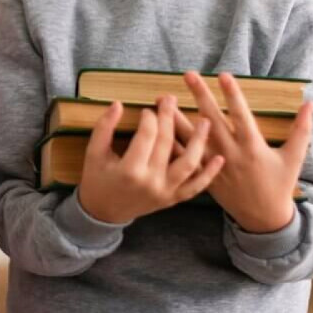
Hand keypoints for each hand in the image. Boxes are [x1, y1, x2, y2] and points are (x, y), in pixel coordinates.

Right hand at [76, 95, 224, 224]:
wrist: (103, 213)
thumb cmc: (96, 180)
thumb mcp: (94, 153)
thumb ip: (104, 127)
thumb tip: (117, 104)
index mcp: (130, 170)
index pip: (146, 135)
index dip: (148, 117)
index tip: (147, 109)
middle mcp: (150, 182)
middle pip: (166, 143)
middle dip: (169, 117)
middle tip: (170, 99)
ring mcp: (165, 192)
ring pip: (188, 164)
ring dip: (199, 142)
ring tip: (205, 121)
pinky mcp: (173, 199)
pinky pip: (196, 187)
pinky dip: (209, 174)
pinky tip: (219, 158)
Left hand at [178, 71, 312, 232]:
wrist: (263, 218)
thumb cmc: (280, 185)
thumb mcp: (294, 158)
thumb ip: (301, 130)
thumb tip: (311, 104)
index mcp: (253, 148)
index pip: (240, 115)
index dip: (232, 94)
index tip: (223, 74)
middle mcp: (231, 154)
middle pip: (212, 120)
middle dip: (200, 95)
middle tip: (189, 75)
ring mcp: (215, 166)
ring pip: (192, 138)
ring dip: (176, 117)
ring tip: (163, 99)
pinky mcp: (204, 177)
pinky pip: (185, 159)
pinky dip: (172, 144)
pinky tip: (158, 130)